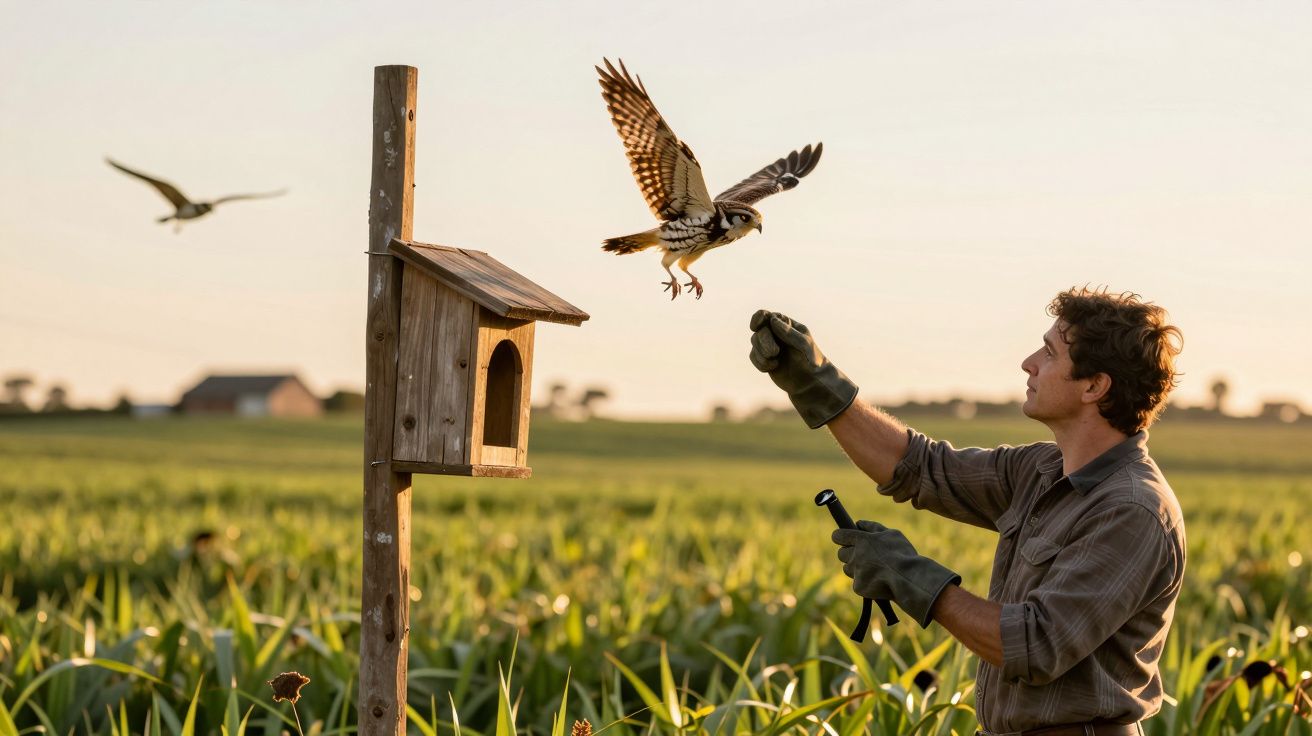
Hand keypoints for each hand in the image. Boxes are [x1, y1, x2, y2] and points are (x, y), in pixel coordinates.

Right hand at [748, 309, 858, 427]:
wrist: (809, 381)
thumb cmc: (810, 359)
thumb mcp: (805, 344)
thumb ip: (790, 332)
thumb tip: (772, 321)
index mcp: (786, 324)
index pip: (766, 315)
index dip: (758, 318)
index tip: (756, 326)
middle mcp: (775, 332)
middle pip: (759, 330)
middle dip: (765, 341)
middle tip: (775, 352)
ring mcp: (768, 345)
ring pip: (754, 342)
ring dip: (762, 352)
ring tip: (775, 360)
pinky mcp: (764, 358)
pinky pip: (753, 356)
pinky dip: (761, 362)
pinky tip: (773, 367)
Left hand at [832, 520, 961, 627]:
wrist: (908, 579)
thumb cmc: (902, 554)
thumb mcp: (892, 534)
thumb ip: (873, 527)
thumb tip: (858, 523)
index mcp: (861, 540)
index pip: (839, 536)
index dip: (840, 537)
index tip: (844, 539)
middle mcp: (855, 555)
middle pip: (841, 554)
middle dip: (849, 554)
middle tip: (864, 557)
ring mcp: (855, 572)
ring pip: (848, 569)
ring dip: (856, 569)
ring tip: (874, 570)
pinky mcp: (858, 587)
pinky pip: (858, 584)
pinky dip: (865, 583)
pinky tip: (878, 582)